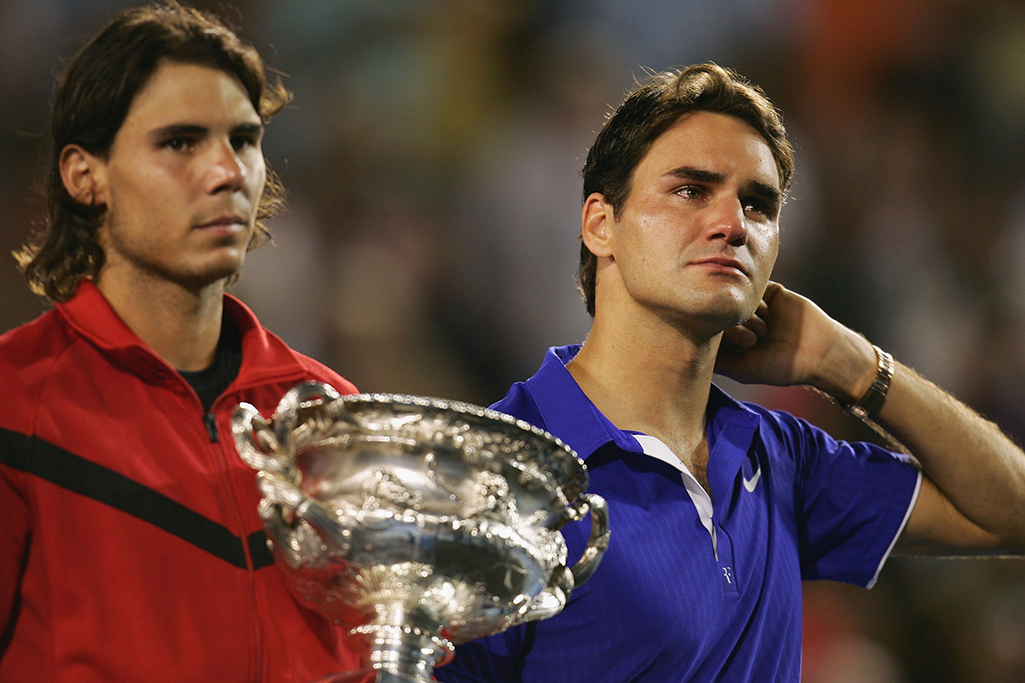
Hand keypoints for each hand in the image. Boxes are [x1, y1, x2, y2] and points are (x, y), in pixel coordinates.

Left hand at [714, 282, 875, 399]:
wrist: (820, 351)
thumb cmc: (780, 366)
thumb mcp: (744, 370)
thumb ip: (717, 361)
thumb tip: (688, 352)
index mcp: (731, 340)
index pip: (708, 329)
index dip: (717, 336)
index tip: (738, 349)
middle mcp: (739, 320)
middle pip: (718, 312)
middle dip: (731, 327)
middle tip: (752, 340)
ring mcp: (754, 304)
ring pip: (734, 299)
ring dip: (746, 314)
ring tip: (764, 331)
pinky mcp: (769, 291)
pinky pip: (753, 286)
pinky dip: (757, 300)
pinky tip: (769, 314)